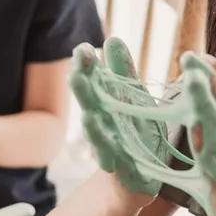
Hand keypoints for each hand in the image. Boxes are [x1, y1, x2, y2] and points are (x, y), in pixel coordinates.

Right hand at [70, 37, 166, 207]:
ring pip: (98, 137)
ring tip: (87, 115)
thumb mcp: (133, 98)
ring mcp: (111, 150)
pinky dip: (113, 159)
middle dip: (83, 91)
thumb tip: (112, 38)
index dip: (86, 68)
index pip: (91, 83)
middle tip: (75, 72)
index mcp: (104, 107)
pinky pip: (118, 163)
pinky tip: (111, 156)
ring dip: (92, 127)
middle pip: (90, 107)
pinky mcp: (126, 171)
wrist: (140, 177)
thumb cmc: (134, 132)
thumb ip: (122, 71)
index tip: (82, 49)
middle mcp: (102, 127)